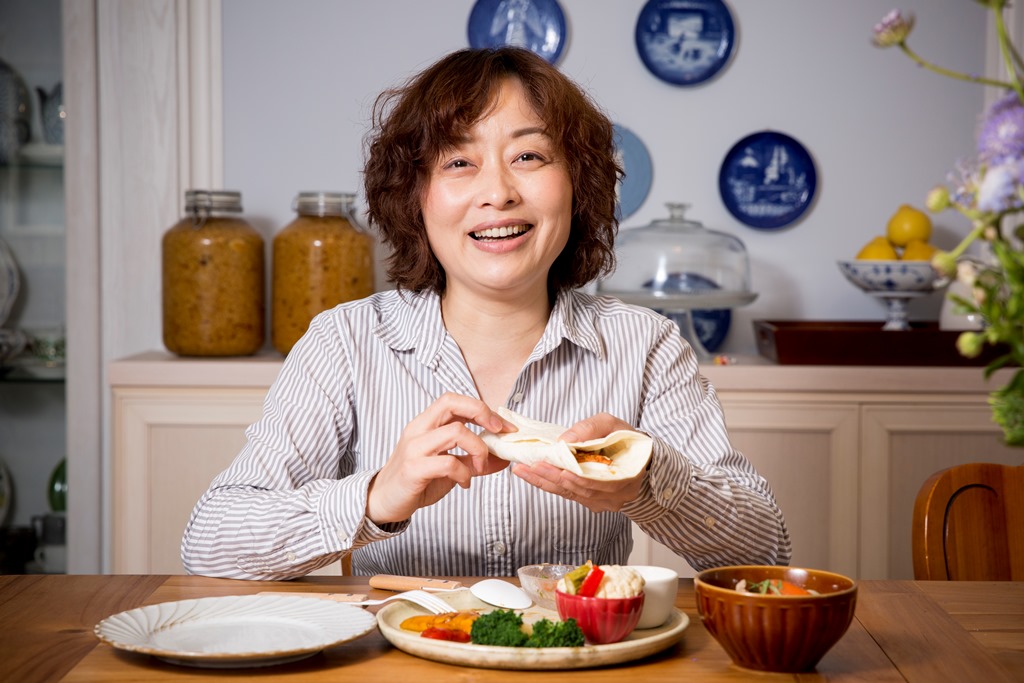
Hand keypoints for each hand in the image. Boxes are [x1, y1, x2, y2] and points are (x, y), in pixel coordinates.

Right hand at [366, 393, 513, 523]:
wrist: (383, 501)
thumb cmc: (417, 481)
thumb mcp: (450, 467)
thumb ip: (474, 460)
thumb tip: (504, 458)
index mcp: (425, 424)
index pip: (453, 400)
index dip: (481, 408)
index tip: (503, 426)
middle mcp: (418, 430)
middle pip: (451, 403)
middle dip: (482, 413)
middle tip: (499, 433)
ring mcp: (414, 448)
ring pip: (455, 432)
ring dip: (478, 449)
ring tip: (480, 468)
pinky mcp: (413, 469)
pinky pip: (448, 463)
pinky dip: (464, 473)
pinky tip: (464, 483)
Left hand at [511, 412, 645, 512]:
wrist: (640, 459)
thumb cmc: (627, 440)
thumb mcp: (613, 424)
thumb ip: (590, 429)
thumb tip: (564, 441)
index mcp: (626, 475)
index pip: (598, 480)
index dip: (577, 476)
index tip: (556, 467)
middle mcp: (616, 494)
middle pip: (579, 489)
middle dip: (552, 477)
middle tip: (529, 467)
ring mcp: (604, 501)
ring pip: (570, 494)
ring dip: (545, 482)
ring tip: (523, 471)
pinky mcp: (593, 502)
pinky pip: (569, 495)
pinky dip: (549, 484)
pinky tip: (533, 476)